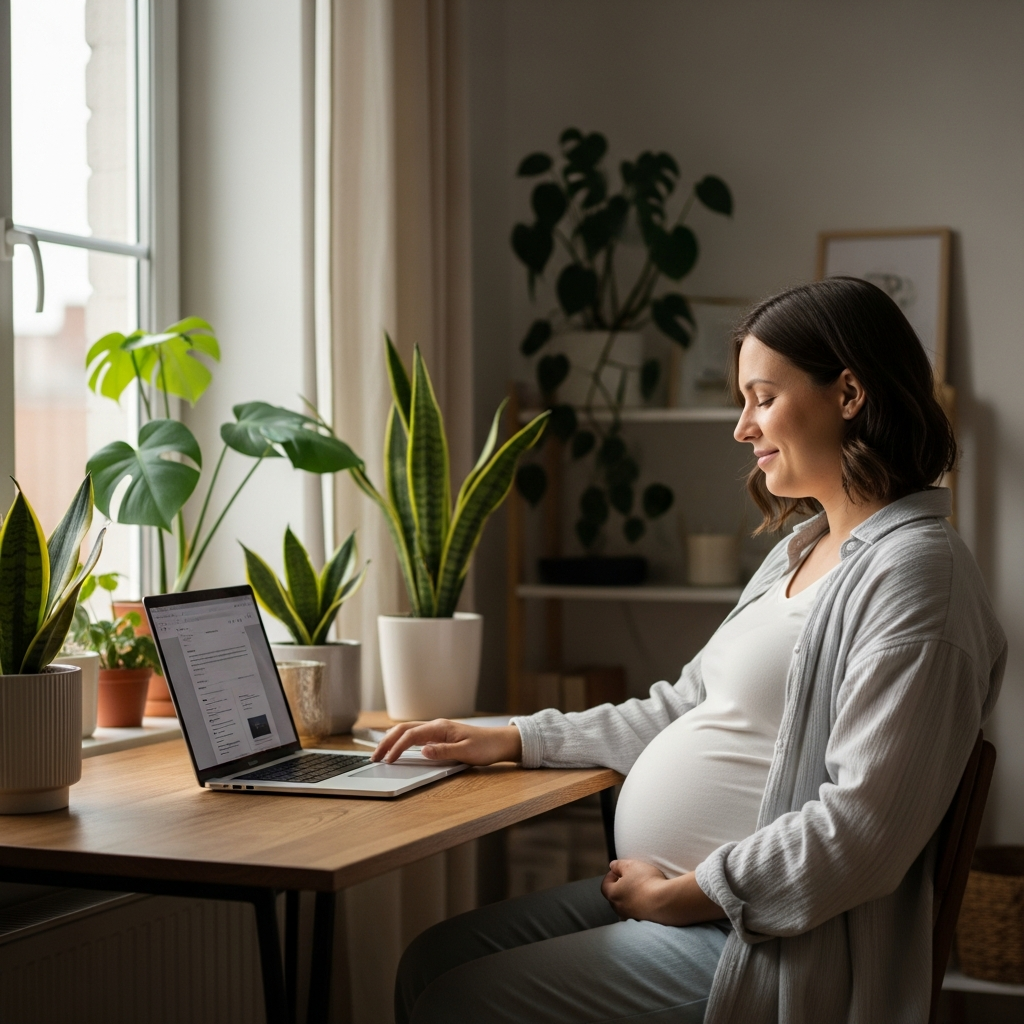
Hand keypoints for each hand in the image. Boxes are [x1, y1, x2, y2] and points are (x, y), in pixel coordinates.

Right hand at [371, 720, 522, 765]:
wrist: (501, 742)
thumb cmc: (486, 747)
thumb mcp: (466, 752)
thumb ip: (443, 751)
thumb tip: (422, 750)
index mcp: (440, 727)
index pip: (411, 736)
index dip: (396, 748)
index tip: (387, 761)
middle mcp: (436, 726)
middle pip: (404, 729)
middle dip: (386, 742)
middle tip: (374, 756)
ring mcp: (438, 730)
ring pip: (408, 731)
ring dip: (392, 740)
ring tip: (380, 753)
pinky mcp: (440, 735)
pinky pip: (415, 735)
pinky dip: (402, 740)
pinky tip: (397, 748)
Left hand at [601, 859, 723, 926]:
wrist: (666, 902)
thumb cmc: (646, 882)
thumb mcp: (631, 865)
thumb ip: (618, 865)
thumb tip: (612, 866)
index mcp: (613, 895)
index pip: (605, 885)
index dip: (610, 876)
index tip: (618, 870)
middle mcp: (619, 909)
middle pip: (615, 896)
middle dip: (620, 886)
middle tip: (631, 878)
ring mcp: (631, 917)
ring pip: (627, 905)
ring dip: (631, 897)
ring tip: (642, 888)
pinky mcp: (643, 922)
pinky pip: (638, 912)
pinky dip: (641, 905)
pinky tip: (650, 898)